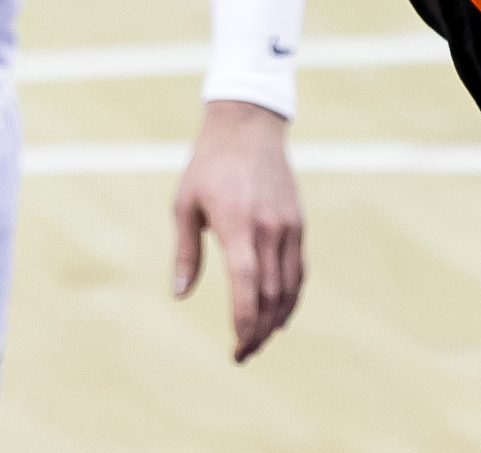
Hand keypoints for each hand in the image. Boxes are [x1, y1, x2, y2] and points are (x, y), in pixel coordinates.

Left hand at [173, 100, 305, 361]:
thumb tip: (181, 294)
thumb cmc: (209, 165)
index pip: (247, 285)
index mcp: (238, 225)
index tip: (236, 348)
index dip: (244, 322)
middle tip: (242, 354)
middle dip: (258, 331)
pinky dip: (292, 296)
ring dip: (277, 319)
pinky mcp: (298, 222)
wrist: (249, 126)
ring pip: (290, 286)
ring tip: (259, 340)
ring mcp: (288, 225)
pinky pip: (299, 268)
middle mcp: (269, 228)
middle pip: (271, 294)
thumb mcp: (185, 205)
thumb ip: (186, 252)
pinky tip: (281, 313)